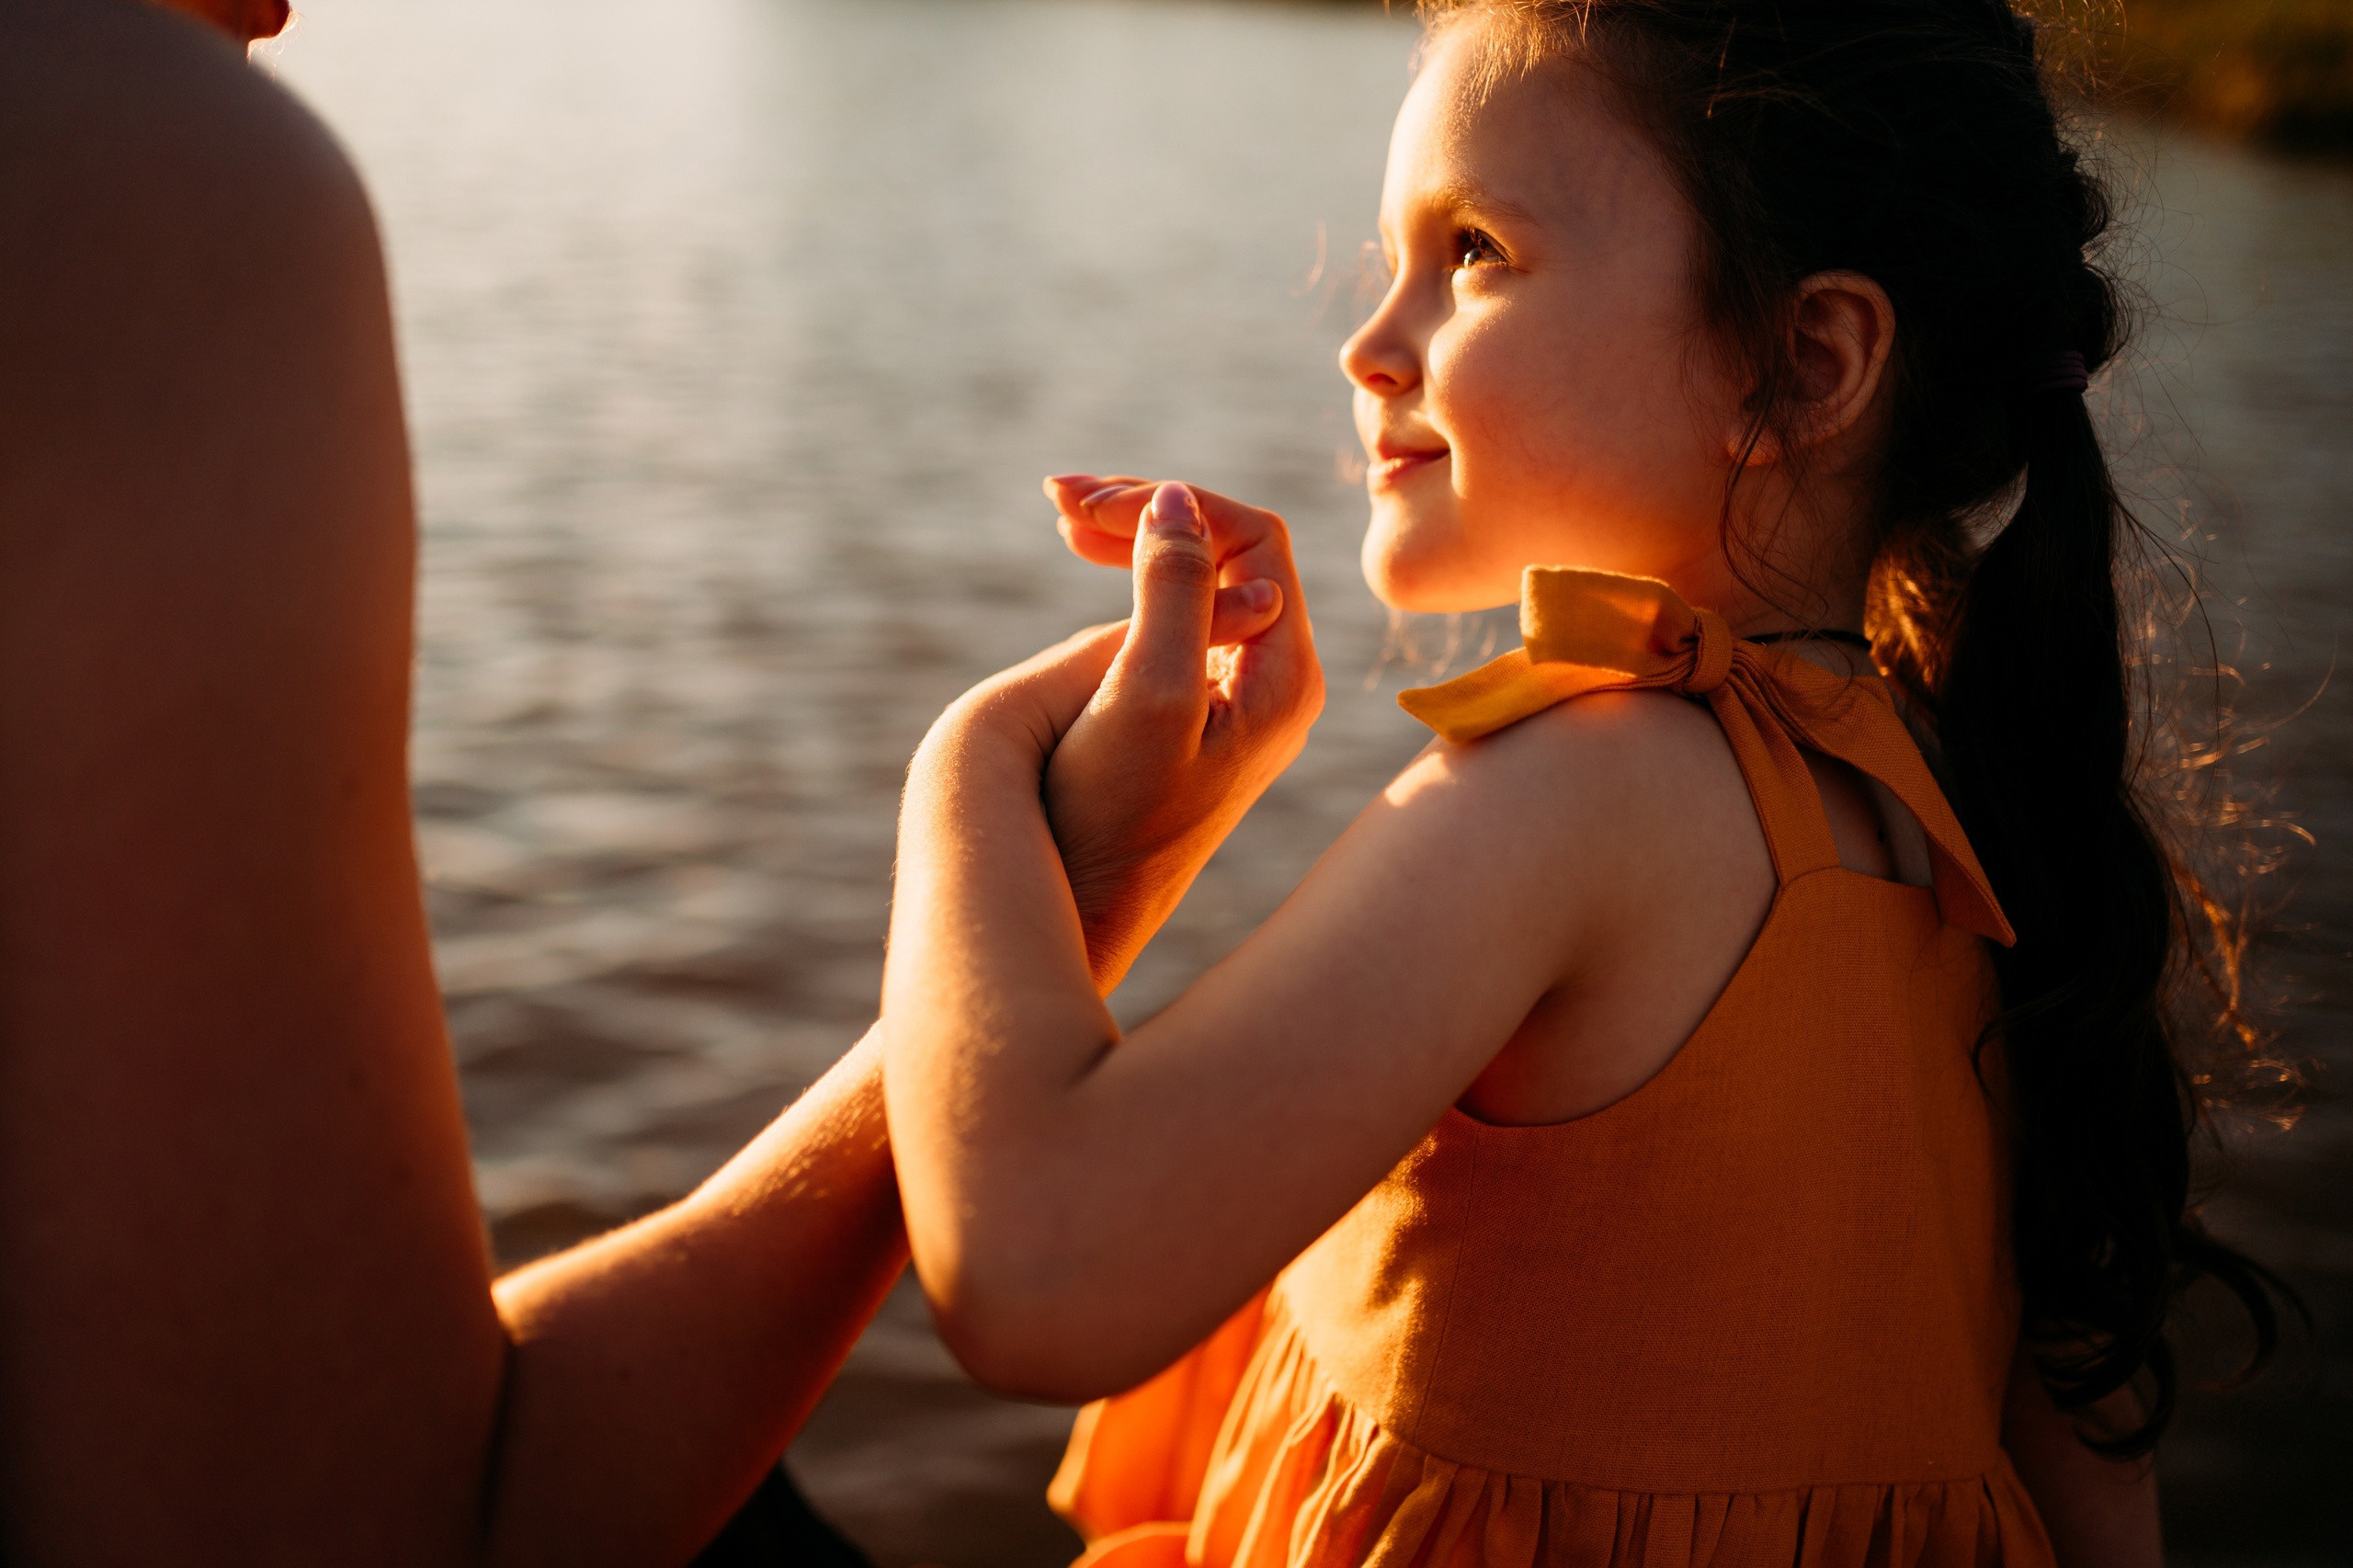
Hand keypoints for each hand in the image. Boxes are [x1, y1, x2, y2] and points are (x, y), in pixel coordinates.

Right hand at [1039, 477, 1323, 990]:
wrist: (1085, 909)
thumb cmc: (1112, 817)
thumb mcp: (1146, 695)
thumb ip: (1174, 593)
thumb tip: (1181, 499)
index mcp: (1283, 678)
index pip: (1253, 539)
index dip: (1172, 505)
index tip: (1085, 509)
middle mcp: (1279, 682)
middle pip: (1233, 551)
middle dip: (1150, 512)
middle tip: (1059, 499)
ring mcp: (1245, 696)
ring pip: (1205, 578)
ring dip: (1138, 538)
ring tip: (1062, 518)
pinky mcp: (1205, 708)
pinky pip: (1184, 614)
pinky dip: (1136, 577)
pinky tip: (1086, 559)